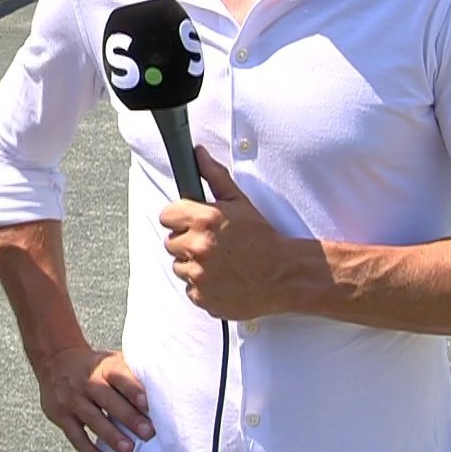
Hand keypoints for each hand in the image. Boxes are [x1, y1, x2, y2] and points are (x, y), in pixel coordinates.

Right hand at [33, 345, 153, 451]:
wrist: (55, 360)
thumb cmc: (93, 365)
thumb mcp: (110, 360)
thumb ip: (131, 374)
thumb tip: (162, 393)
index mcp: (104, 366)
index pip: (119, 375)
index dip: (133, 389)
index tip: (147, 403)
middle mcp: (87, 381)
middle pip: (108, 399)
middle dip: (128, 416)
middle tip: (147, 432)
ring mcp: (73, 399)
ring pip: (93, 419)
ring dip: (111, 435)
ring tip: (128, 449)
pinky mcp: (61, 416)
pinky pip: (76, 436)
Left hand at [159, 147, 295, 321]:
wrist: (284, 275)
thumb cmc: (263, 238)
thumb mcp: (240, 202)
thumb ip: (215, 176)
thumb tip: (198, 154)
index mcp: (204, 220)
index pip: (166, 216)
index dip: (180, 218)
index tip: (192, 222)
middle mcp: (197, 247)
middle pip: (170, 242)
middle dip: (187, 241)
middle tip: (212, 243)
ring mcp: (198, 275)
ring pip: (178, 266)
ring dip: (193, 264)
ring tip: (220, 261)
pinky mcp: (202, 297)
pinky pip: (190, 288)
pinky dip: (202, 286)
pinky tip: (222, 278)